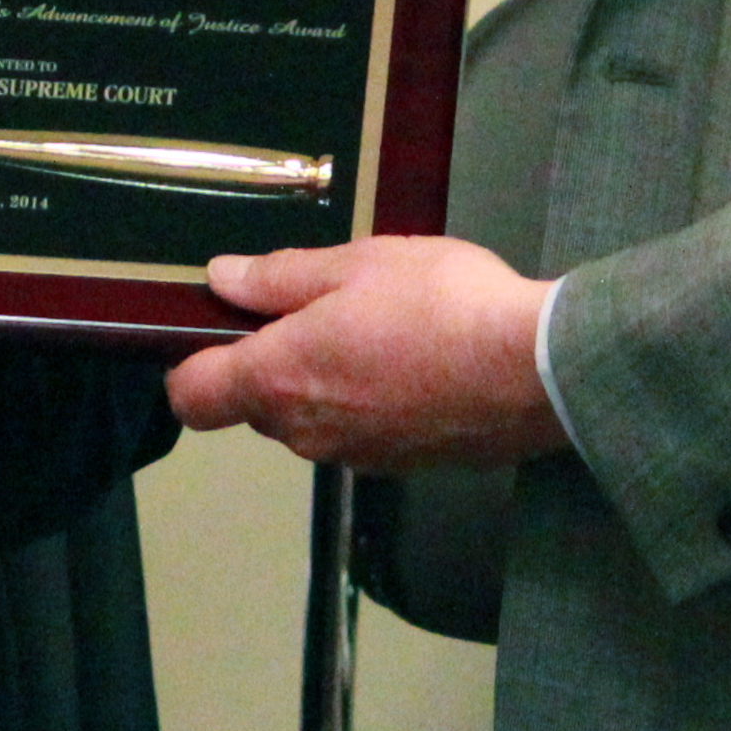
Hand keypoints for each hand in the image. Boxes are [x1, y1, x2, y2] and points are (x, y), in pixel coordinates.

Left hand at [165, 237, 563, 469]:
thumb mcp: (355, 264)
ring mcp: (357, 457)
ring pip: (310, 419)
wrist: (539, 370)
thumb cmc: (439, 304)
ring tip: (380, 327)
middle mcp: (307, 433)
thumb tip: (220, 279)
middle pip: (256, 405)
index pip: (191, 397)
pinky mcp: (403, 466)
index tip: (219, 326)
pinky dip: (371, 401)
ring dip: (326, 380)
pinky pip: (361, 431)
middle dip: (273, 361)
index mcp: (279, 380)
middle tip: (324, 305)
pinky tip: (416, 361)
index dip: (191, 364)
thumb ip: (279, 277)